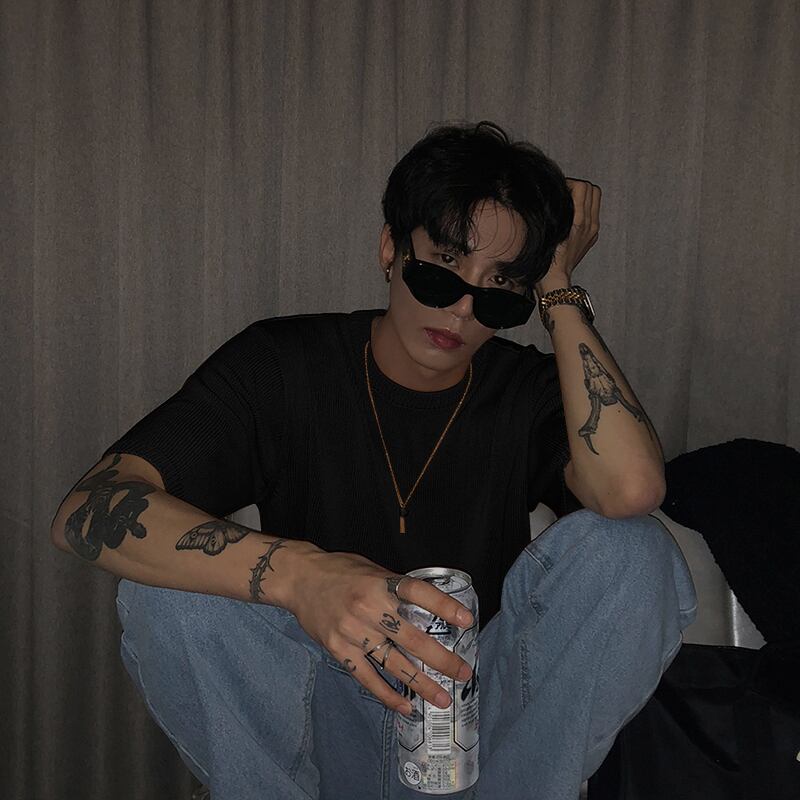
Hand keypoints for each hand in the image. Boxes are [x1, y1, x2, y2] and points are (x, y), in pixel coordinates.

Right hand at [284, 550, 474, 713]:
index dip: (444, 606)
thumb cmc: (340, 571)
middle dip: (442, 659)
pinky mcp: (338, 649)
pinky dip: (387, 694)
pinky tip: (405, 706)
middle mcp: (369, 608)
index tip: (466, 621)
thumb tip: (426, 608)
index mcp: (381, 583)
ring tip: (441, 699)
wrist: (300, 579)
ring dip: (420, 684)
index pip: (419, 593)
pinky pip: (367, 677)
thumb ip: (396, 588)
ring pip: (393, 664)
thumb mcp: (372, 569)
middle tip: (463, 673)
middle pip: (412, 638)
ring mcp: (353, 632)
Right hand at [536, 178, 600, 293]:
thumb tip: (556, 194)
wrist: (555, 280)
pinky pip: (593, 214)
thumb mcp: (548, 230)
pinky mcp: (591, 237)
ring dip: (582, 197)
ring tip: (567, 205)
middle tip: (564, 194)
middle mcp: (590, 224)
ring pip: (595, 201)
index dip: (569, 184)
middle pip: (593, 190)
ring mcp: (592, 231)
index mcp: (580, 220)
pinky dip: (584, 209)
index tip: (558, 191)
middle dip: (578, 187)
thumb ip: (555, 210)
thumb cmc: (547, 258)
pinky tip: (570, 218)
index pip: (582, 187)